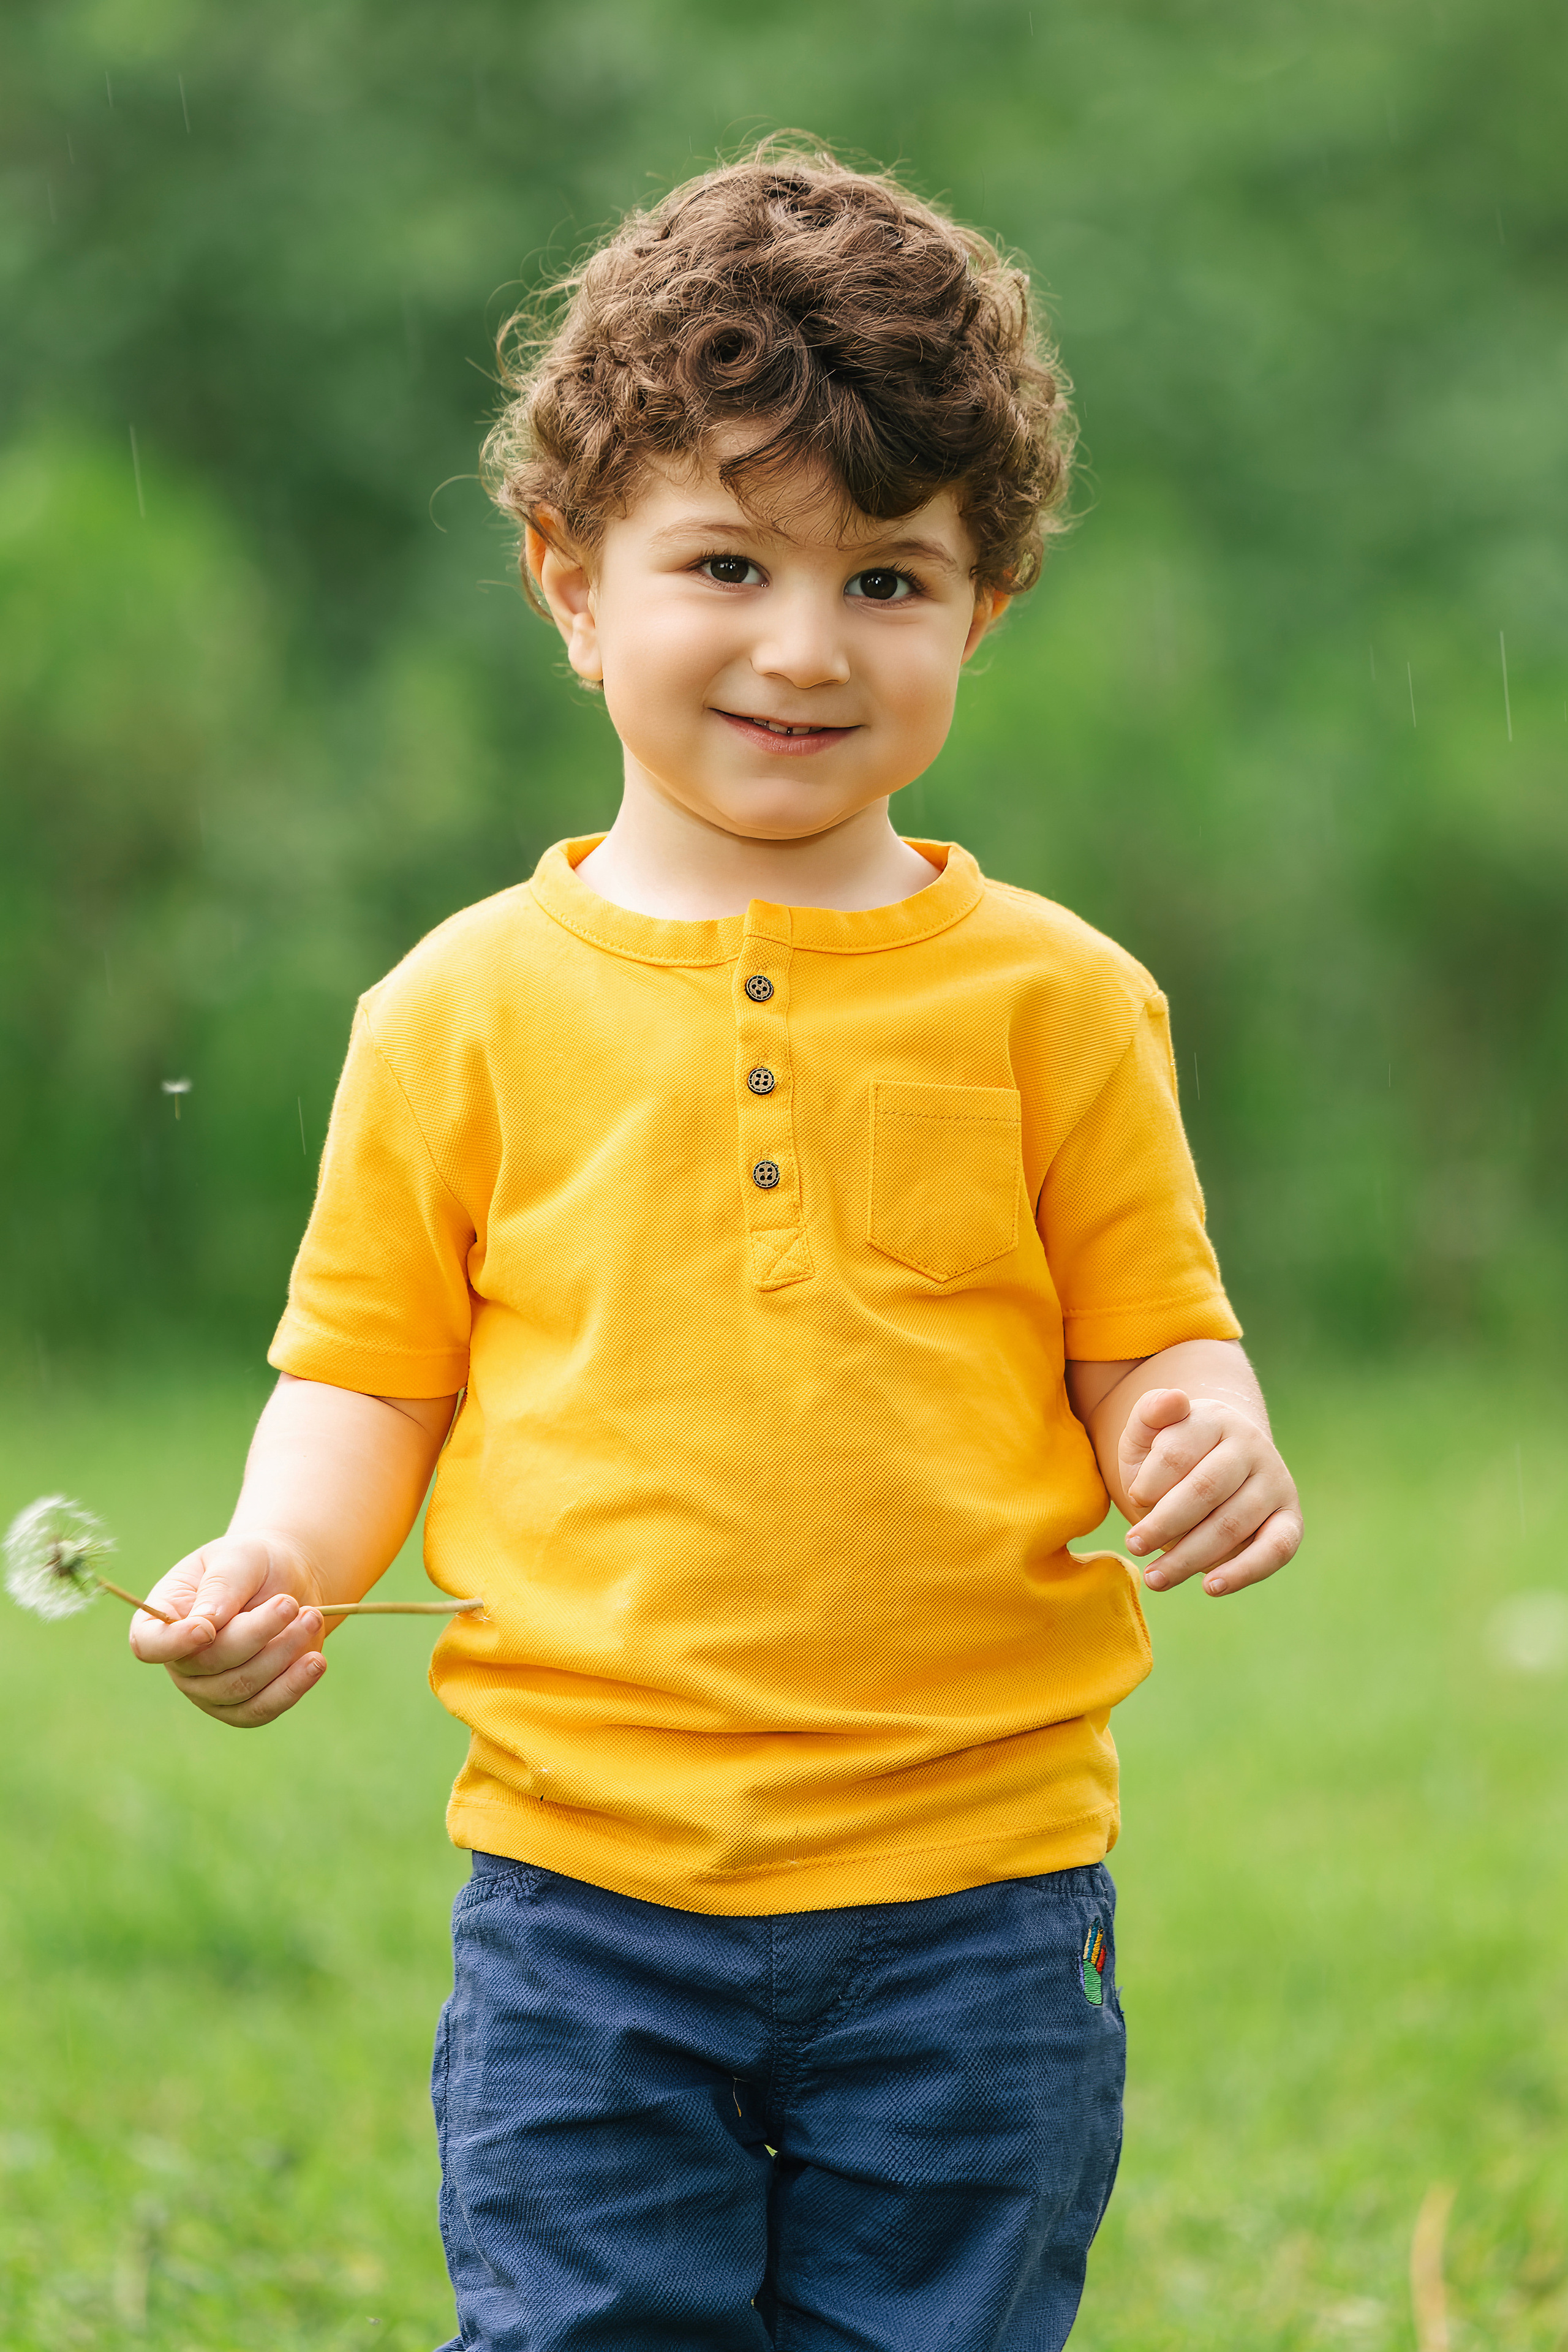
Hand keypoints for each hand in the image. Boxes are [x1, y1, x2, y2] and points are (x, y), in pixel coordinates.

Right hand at [127, 1531, 329, 1726]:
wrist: (288, 1585)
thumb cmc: (253, 1566)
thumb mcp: (239, 1557)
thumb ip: (221, 1586)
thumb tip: (206, 1622)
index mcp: (163, 1618)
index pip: (149, 1644)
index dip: (173, 1643)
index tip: (207, 1628)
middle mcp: (180, 1660)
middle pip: (208, 1664)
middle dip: (256, 1634)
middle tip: (291, 1603)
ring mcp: (209, 1690)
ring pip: (240, 1687)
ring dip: (281, 1653)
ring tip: (311, 1617)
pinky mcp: (243, 1706)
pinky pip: (261, 1710)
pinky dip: (291, 1686)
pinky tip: (315, 1661)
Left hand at [1120, 1388, 1300, 1597]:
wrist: (1215, 1465)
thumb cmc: (1171, 1453)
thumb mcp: (1149, 1432)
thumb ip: (1150, 1414)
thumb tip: (1173, 1400)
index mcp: (1215, 1419)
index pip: (1178, 1452)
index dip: (1151, 1482)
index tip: (1134, 1498)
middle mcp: (1252, 1447)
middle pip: (1205, 1489)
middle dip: (1164, 1524)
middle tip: (1133, 1545)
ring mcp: (1275, 1483)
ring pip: (1232, 1524)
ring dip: (1189, 1557)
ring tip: (1154, 1578)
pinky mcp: (1289, 1520)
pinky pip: (1276, 1549)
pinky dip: (1243, 1572)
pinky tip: (1209, 1587)